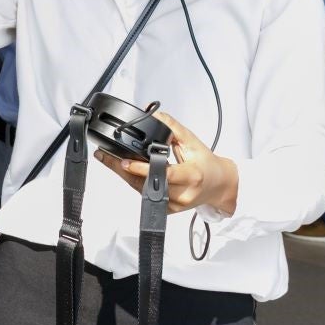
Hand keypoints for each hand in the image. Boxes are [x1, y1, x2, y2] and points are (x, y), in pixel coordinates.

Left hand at [95, 111, 238, 214]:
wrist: (219, 186)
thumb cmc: (206, 163)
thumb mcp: (193, 142)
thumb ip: (173, 128)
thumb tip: (155, 115)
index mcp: (192, 176)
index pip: (164, 174)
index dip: (143, 169)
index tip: (125, 161)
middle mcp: (182, 193)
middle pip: (146, 183)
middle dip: (122, 168)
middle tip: (104, 155)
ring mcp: (174, 204)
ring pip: (142, 190)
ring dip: (124, 174)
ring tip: (108, 159)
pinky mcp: (168, 210)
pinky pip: (145, 195)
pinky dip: (134, 181)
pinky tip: (123, 170)